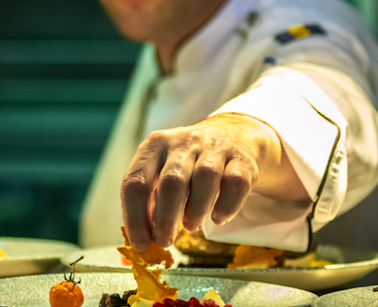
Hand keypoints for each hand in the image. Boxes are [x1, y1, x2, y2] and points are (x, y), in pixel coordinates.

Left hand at [120, 113, 303, 250]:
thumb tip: (142, 239)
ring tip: (191, 226)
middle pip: (171, 182)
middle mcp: (183, 142)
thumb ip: (150, 200)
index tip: (142, 244)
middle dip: (166, 219)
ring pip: (204, 179)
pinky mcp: (241, 158)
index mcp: (155, 145)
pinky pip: (235, 184)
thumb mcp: (162, 170)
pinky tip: (218, 217)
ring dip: (195, 212)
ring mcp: (214, 147)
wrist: (232, 133)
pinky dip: (226, 207)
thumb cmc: (188, 163)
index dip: (135, 218)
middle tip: (165, 241)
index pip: (135, 182)